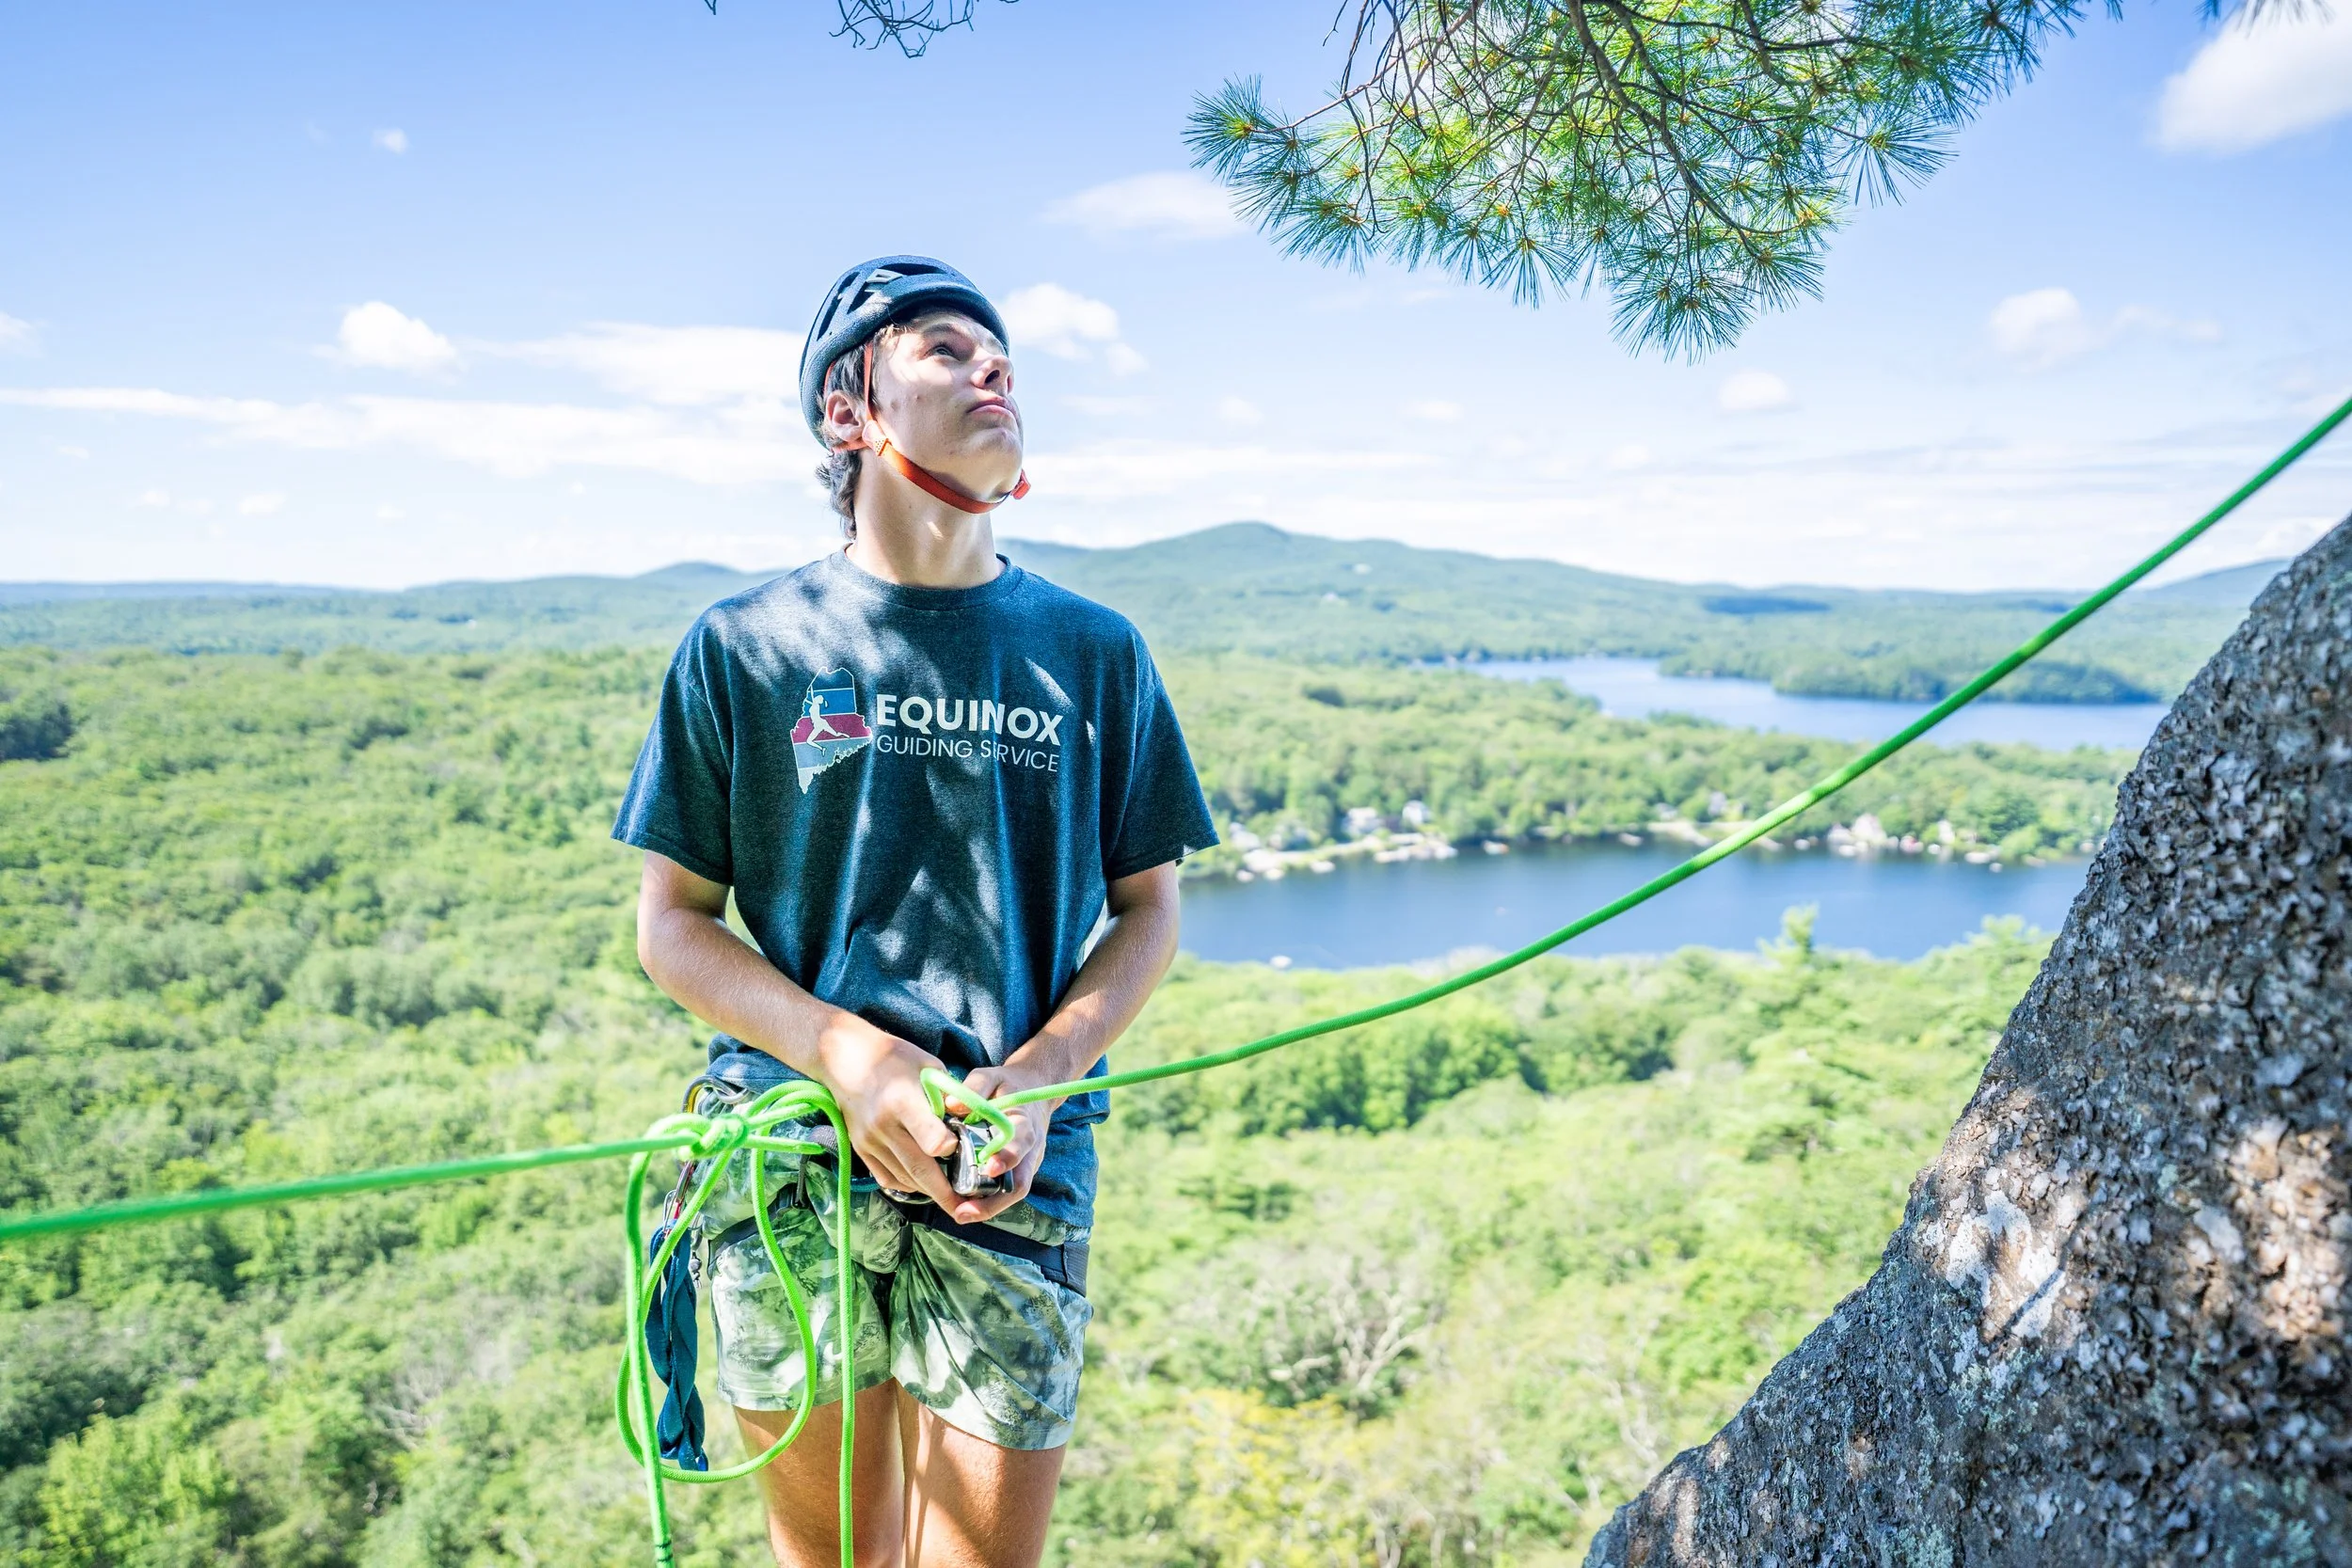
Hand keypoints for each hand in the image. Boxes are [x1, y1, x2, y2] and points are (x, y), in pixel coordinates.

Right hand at [814, 1012, 959, 1208]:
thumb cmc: (894, 1057)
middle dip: (945, 1193)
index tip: (961, 1151)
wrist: (845, 1059)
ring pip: (904, 1178)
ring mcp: (869, 1141)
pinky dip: (907, 1186)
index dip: (949, 1149)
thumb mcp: (928, 1065)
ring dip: (929, 1191)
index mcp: (902, 1101)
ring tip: (951, 1197)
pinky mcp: (860, 1150)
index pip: (930, 1138)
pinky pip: (887, 1178)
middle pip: (919, 1168)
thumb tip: (970, 1121)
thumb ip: (949, 1096)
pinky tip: (923, 1186)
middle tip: (967, 1208)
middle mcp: (883, 1126)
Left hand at [941, 1064, 1053, 1225]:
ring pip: (1011, 1193)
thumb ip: (975, 1087)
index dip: (1008, 1157)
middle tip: (965, 1211)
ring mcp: (1025, 1163)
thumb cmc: (1007, 1085)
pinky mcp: (1017, 1170)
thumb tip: (952, 1106)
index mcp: (1025, 1123)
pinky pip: (1003, 1191)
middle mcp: (1030, 1149)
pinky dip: (986, 1201)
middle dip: (994, 1201)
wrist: (1033, 1090)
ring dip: (988, 1207)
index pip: (1021, 1143)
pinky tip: (964, 1207)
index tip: (990, 1167)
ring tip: (961, 1215)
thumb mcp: (991, 1076)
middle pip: (1019, 1183)